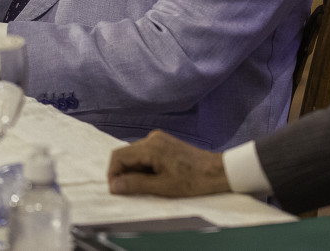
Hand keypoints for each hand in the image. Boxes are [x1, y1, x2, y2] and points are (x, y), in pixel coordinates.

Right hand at [107, 130, 227, 196]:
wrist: (217, 172)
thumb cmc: (193, 180)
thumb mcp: (162, 187)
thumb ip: (135, 184)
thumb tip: (114, 186)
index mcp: (150, 147)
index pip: (118, 156)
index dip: (113, 174)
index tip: (116, 189)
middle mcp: (152, 138)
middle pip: (125, 154)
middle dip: (123, 173)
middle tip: (129, 191)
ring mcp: (158, 139)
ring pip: (134, 154)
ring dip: (133, 170)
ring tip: (145, 186)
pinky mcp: (163, 143)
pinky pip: (144, 153)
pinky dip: (143, 166)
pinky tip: (153, 178)